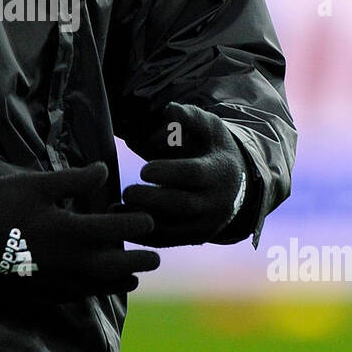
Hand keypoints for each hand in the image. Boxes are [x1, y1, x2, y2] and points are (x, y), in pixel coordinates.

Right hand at [0, 161, 159, 301]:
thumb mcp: (37, 184)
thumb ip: (75, 180)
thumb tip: (104, 172)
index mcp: (71, 231)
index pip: (117, 230)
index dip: (137, 224)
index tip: (149, 221)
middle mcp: (69, 263)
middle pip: (117, 267)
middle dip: (139, 262)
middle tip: (155, 258)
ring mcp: (55, 283)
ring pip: (99, 287)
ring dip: (120, 280)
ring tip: (134, 275)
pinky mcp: (40, 294)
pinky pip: (76, 296)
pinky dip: (94, 291)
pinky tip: (97, 286)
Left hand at [119, 102, 252, 245]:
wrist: (236, 183)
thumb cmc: (213, 149)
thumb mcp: (209, 128)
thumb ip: (189, 117)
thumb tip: (170, 110)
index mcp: (219, 172)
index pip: (194, 174)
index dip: (168, 172)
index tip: (144, 169)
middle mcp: (216, 202)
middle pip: (182, 205)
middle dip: (152, 199)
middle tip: (127, 191)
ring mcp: (206, 224)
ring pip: (174, 230)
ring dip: (142, 221)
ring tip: (115, 210)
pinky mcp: (194, 237)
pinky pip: (168, 241)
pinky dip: (143, 235)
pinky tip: (121, 222)